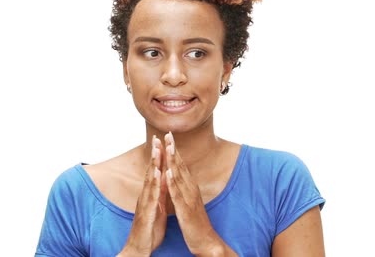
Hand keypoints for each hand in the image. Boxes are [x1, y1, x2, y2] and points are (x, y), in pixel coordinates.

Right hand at [118, 136, 167, 255]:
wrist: (139, 249)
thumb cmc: (149, 230)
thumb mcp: (157, 209)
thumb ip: (159, 195)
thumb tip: (163, 183)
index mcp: (151, 195)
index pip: (155, 172)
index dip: (158, 157)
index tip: (162, 141)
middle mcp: (146, 196)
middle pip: (150, 171)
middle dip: (154, 154)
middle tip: (157, 137)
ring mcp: (145, 203)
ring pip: (149, 181)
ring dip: (153, 164)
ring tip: (157, 149)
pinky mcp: (146, 213)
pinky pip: (151, 196)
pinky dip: (154, 184)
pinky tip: (157, 173)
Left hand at [163, 132, 236, 255]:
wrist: (206, 241)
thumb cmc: (195, 222)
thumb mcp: (189, 201)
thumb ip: (183, 188)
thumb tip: (178, 176)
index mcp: (190, 187)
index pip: (181, 165)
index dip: (175, 150)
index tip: (168, 136)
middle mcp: (191, 189)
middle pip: (181, 166)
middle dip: (174, 149)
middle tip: (168, 133)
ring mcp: (189, 199)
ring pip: (179, 176)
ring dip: (173, 160)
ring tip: (168, 146)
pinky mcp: (186, 210)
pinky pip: (177, 194)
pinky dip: (172, 182)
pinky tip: (168, 172)